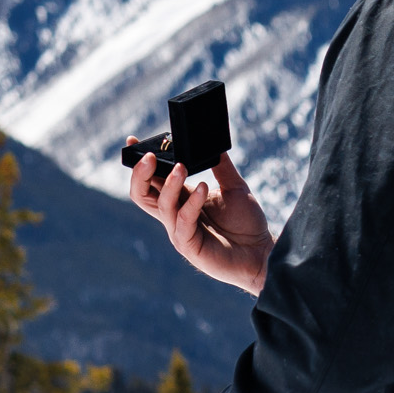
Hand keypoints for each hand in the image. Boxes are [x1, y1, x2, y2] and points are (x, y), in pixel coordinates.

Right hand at [128, 148, 271, 295]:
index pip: (151, 180)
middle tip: (150, 155)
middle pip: (142, 194)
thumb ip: (222, 166)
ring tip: (182, 166)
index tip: (132, 140)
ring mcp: (180, 231)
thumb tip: (214, 142)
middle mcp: (175, 215)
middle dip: (141, 173)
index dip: (139, 163)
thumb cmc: (246, 222)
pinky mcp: (189, 245)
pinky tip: (202, 187)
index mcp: (180, 199)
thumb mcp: (234, 187)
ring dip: (170, 184)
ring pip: (162, 206)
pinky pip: (184, 221)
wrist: (260, 252)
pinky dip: (191, 203)